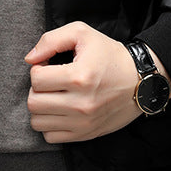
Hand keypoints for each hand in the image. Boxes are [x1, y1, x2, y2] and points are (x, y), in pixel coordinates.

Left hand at [23, 21, 170, 142]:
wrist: (140, 81)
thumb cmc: (110, 55)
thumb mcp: (82, 34)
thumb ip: (51, 40)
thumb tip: (30, 59)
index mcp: (79, 77)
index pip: (36, 79)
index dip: (38, 68)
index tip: (49, 66)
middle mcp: (81, 104)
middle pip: (33, 103)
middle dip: (36, 89)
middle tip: (50, 81)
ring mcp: (83, 123)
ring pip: (38, 123)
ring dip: (40, 108)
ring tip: (53, 96)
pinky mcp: (85, 134)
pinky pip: (50, 137)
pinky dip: (50, 124)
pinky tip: (60, 110)